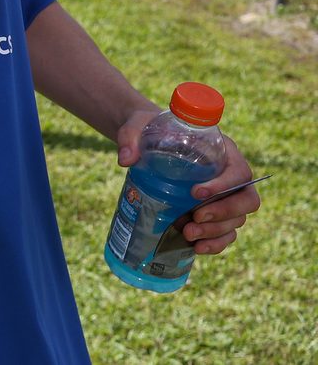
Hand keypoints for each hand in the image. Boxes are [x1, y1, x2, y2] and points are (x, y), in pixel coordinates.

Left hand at [116, 113, 260, 254]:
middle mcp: (230, 175)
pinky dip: (215, 243)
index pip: (239, 172)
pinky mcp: (214, 213)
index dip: (224, 186)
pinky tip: (196, 247)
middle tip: (195, 217)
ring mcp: (225, 196)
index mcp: (223, 151)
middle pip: (246, 200)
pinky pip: (225, 233)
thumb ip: (130, 137)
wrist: (148, 141)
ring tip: (187, 232)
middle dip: (223, 213)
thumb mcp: (138, 125)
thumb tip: (125, 159)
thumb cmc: (151, 130)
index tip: (195, 193)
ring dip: (216, 232)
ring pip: (237, 220)